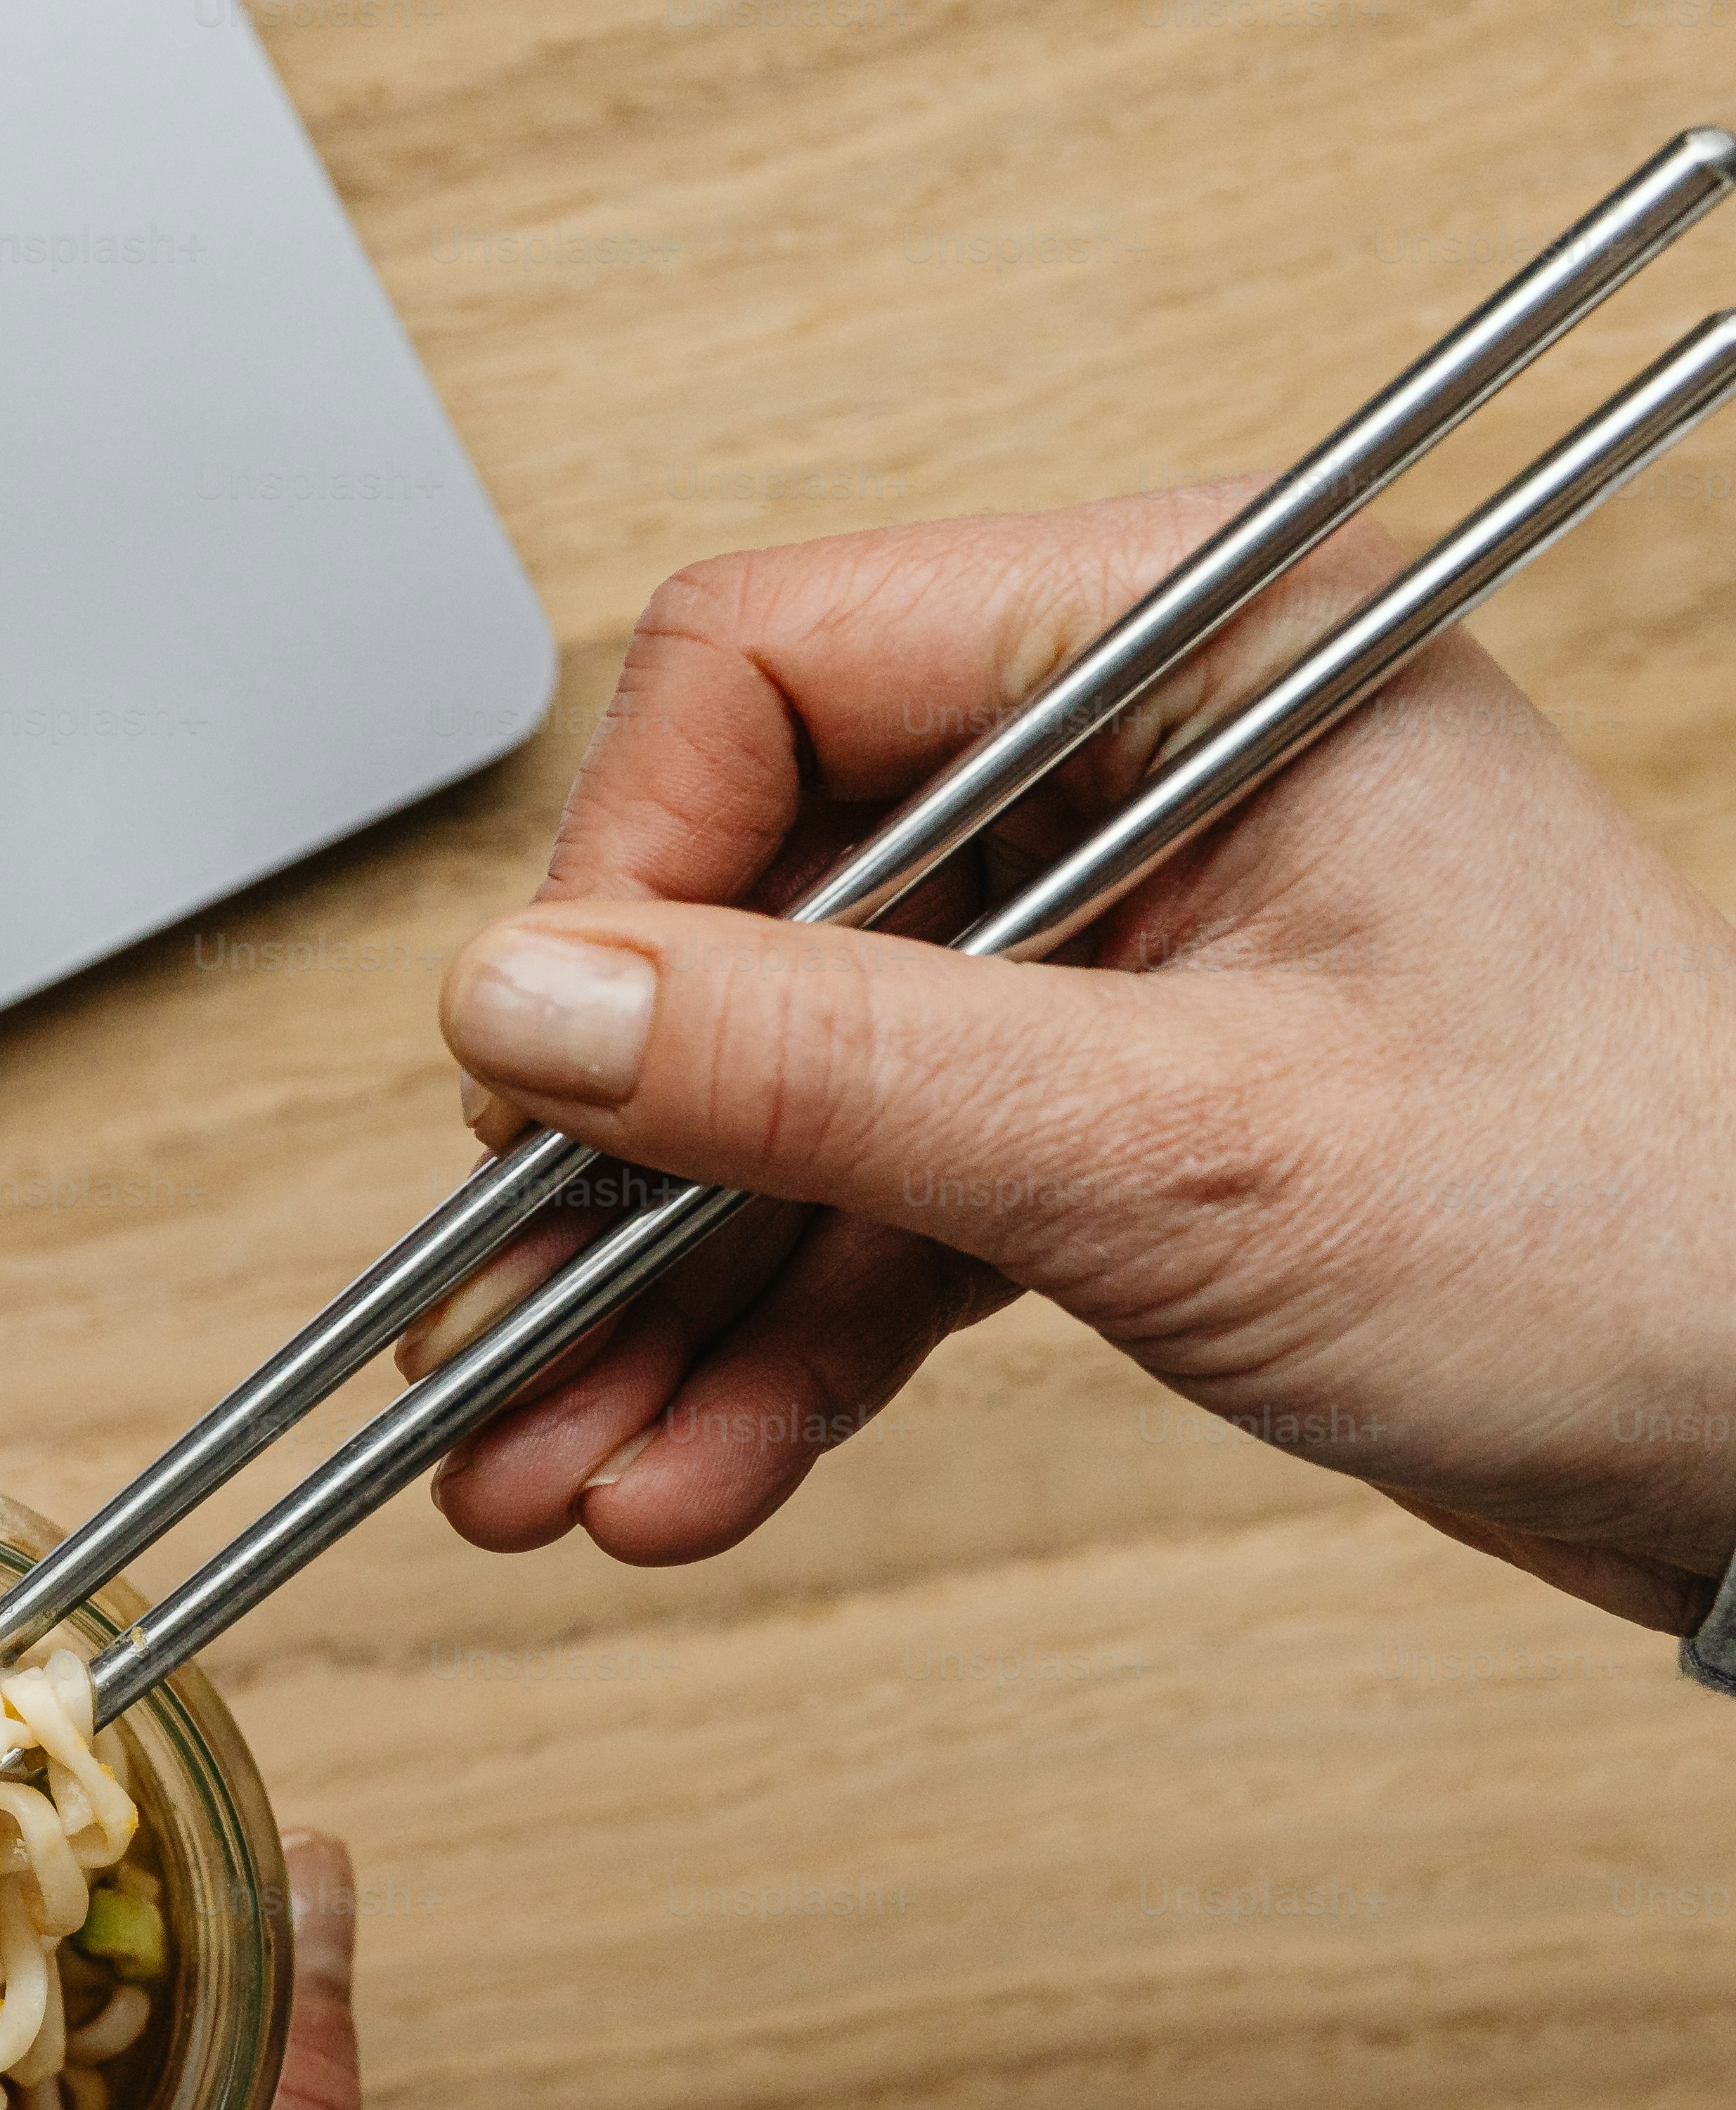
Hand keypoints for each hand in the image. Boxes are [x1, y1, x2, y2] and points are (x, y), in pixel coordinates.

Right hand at [416, 484, 1735, 1635]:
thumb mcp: (1180, 1152)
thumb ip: (827, 1067)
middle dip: (612, 1155)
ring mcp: (1123, 948)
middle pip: (751, 905)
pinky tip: (683, 1466)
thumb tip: (521, 1004)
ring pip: (791, 1085)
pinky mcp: (1114, 1109)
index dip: (630, 876)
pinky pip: (875, 1199)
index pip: (777, 671)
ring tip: (542, 1465)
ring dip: (659, 1291)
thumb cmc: (1641, 1244)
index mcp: (1204, 643)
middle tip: (489, 1328)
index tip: (545, 1079)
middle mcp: (1144, 767)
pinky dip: (773, 1338)